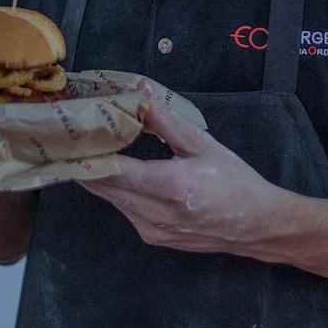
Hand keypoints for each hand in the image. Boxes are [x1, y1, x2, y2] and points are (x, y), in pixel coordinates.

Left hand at [78, 90, 289, 255]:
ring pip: (110, 199)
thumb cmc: (235, 182)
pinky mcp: (153, 237)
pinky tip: (116, 172)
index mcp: (169, 186)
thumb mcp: (203, 144)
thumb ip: (166, 120)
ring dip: (98, 175)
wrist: (257, 226)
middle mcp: (155, 213)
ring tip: (88, 149)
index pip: (114, 170)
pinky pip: (124, 210)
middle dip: (85, 161)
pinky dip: (116, 190)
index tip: (70, 137)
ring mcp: (152, 229)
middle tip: (70, 137)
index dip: (88, 153)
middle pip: (103, 186)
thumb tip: (141, 91)